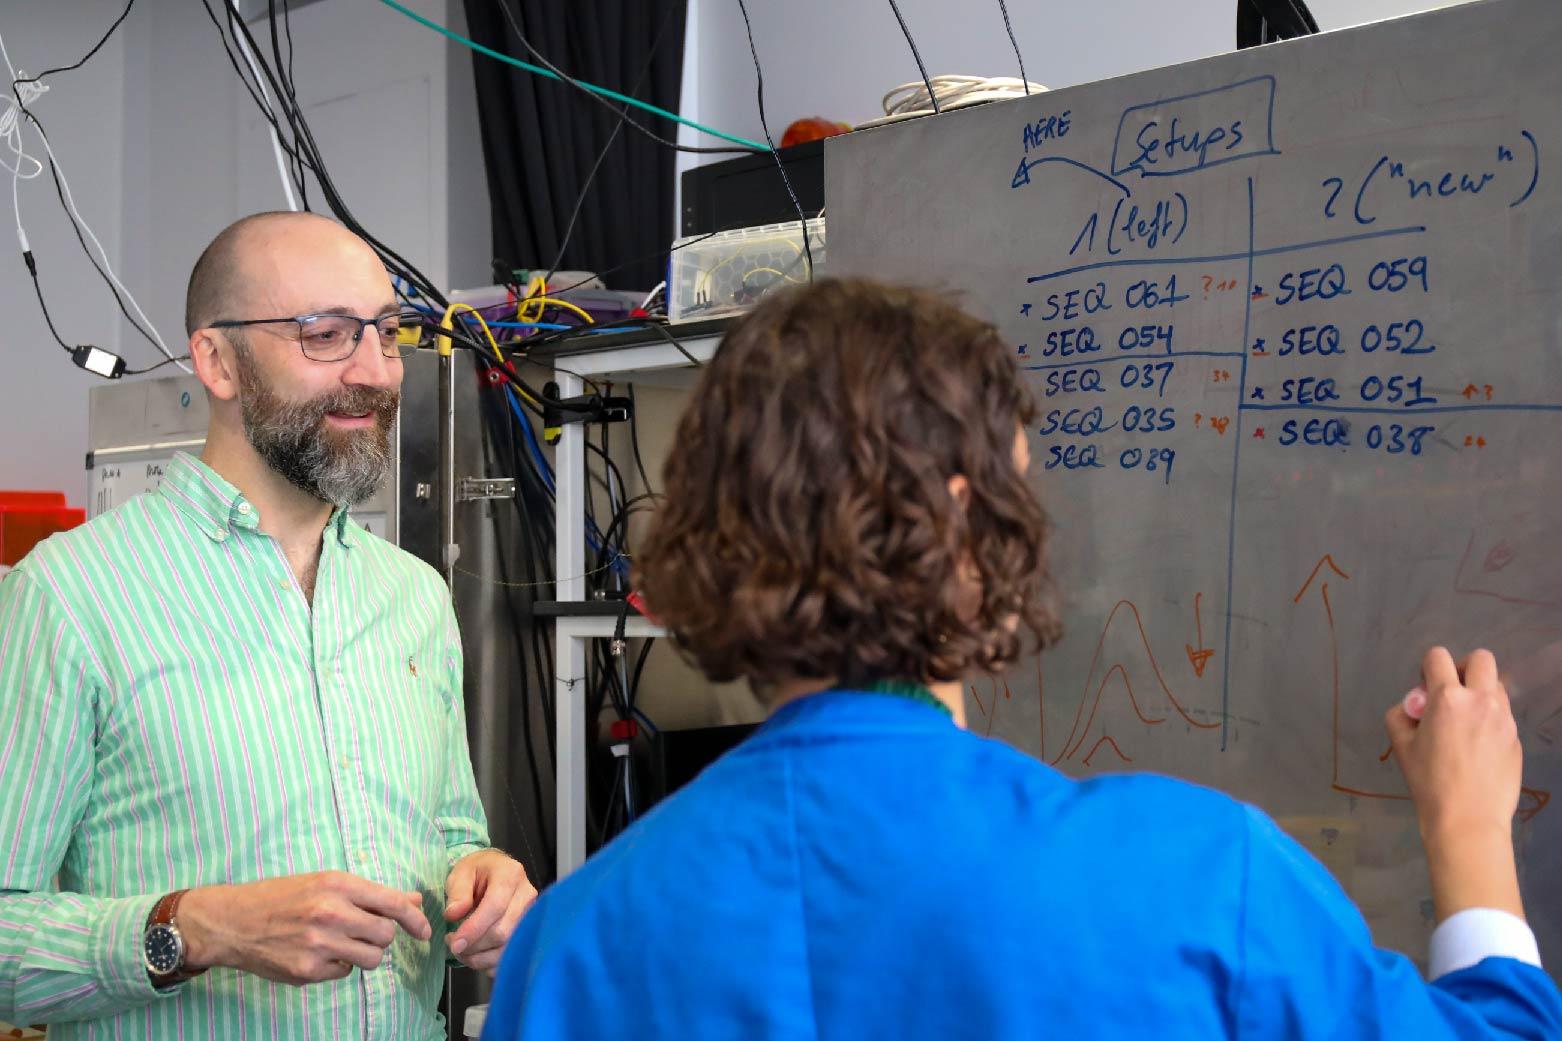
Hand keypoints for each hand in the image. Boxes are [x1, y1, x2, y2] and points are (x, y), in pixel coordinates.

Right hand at [180, 871, 430, 984]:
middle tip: (363, 932)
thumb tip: (413, 901)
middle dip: (381, 936)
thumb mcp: (326, 883)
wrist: (233, 921)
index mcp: (337, 885)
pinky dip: (338, 966)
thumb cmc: (282, 897)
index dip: (415, 919)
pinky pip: (344, 973)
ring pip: (371, 958)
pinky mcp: (306, 971)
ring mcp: (318, 944)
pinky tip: (318, 953)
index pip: (393, 904)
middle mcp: (330, 913)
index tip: (424, 930)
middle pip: (386, 935)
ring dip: (364, 954)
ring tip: (343, 943)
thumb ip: (371, 894)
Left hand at [444, 850, 536, 976]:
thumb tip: (453, 915)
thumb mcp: (461, 873)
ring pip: (508, 948)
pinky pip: (512, 957)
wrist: (495, 870)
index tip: (454, 944)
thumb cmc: (477, 871)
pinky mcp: (529, 932)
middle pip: (503, 932)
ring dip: (480, 958)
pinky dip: (490, 964)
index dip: (474, 929)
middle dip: (474, 946)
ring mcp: (531, 916)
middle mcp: (527, 895)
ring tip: (462, 951)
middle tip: (453, 944)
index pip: (495, 907)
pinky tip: (476, 955)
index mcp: (510, 875)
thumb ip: (458, 892)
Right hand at [1385, 646, 1524, 920]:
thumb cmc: (1428, 782)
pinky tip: (1479, 748)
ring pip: (1496, 685)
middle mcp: (1481, 700)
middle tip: (1452, 694)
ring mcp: (1504, 718)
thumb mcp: (1400, 745)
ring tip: (1466, 722)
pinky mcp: (1517, 737)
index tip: (1424, 688)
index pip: (1438, 657)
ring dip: (1480, 692)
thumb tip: (1414, 708)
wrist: (1468, 818)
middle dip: (1464, 668)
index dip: (1427, 667)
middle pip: (1481, 659)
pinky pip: (1503, 714)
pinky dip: (1490, 719)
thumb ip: (1401, 715)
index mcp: (1447, 698)